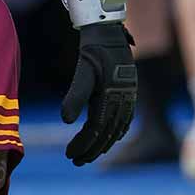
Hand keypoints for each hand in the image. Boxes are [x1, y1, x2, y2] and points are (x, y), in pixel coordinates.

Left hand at [61, 21, 136, 164]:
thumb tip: (65, 121)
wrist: (110, 33)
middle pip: (107, 134)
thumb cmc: (94, 50)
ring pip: (116, 129)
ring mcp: (129, 98)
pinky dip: (115, 133)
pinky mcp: (129, 94)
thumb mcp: (83, 71)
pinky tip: (107, 139)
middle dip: (91, 149)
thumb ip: (75, 96)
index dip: (82, 144)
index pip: (96, 129)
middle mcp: (124, 100)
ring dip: (102, 144)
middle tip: (75, 161)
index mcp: (112, 97)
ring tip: (87, 155)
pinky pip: (124, 121)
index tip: (69, 155)